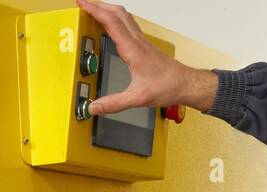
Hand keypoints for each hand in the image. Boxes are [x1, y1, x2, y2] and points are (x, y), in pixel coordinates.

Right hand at [76, 0, 218, 114]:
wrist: (185, 84)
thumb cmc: (167, 86)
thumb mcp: (138, 98)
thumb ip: (115, 103)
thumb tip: (95, 107)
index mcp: (133, 50)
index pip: (111, 22)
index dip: (95, 11)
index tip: (82, 4)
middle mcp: (137, 41)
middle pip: (117, 13)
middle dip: (98, 5)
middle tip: (83, 4)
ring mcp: (142, 41)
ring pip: (124, 16)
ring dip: (108, 9)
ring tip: (94, 10)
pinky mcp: (144, 45)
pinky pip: (128, 24)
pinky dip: (116, 19)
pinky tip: (112, 25)